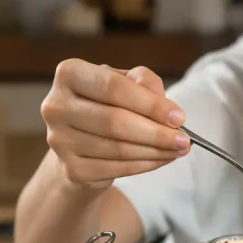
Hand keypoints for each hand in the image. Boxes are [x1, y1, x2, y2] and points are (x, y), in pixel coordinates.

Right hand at [41, 59, 189, 189]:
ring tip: (179, 149)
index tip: (179, 117)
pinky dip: (146, 165)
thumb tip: (164, 102)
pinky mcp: (72, 168)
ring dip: (156, 151)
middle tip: (185, 139)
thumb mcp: (126, 83)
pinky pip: (117, 168)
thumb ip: (144, 82)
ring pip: (118, 148)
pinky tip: (162, 159)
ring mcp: (60, 140)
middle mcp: (56, 106)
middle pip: (115, 121)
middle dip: (157, 133)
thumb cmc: (108, 105)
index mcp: (69, 74)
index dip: (150, 104)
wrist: (81, 143)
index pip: (113, 88)